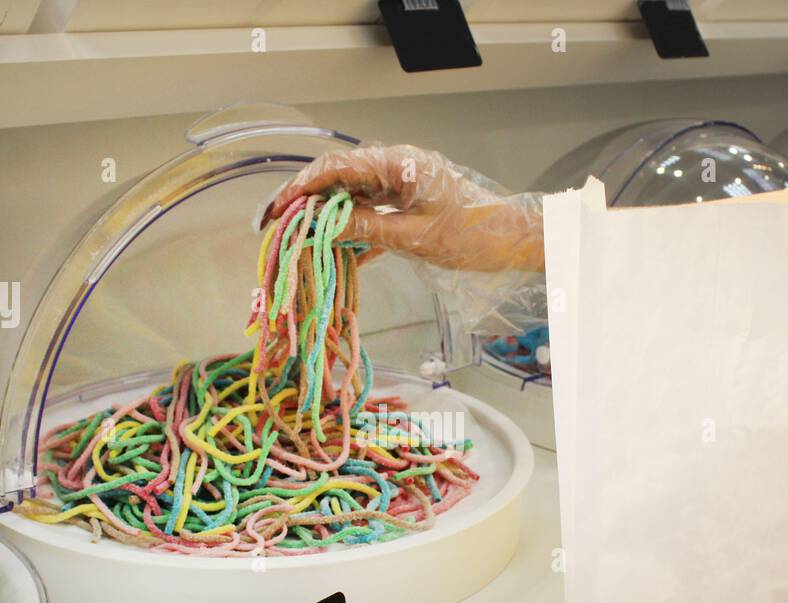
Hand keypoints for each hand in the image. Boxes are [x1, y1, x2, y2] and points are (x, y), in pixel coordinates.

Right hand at [266, 145, 544, 272]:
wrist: (513, 240)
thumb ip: (365, 229)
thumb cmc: (472, 235)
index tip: (276, 210)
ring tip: (296, 242)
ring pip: (351, 198)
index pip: (335, 167)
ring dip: (325, 220)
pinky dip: (352, 232)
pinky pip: (370, 214)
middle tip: (274, 227)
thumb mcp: (414, 237)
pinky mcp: (406, 204)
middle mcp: (394, 167)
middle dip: (304, 203)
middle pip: (337, 179)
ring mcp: (400, 184)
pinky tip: (333, 254)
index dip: (300, 188)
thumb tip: (321, 226)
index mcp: (397, 163)